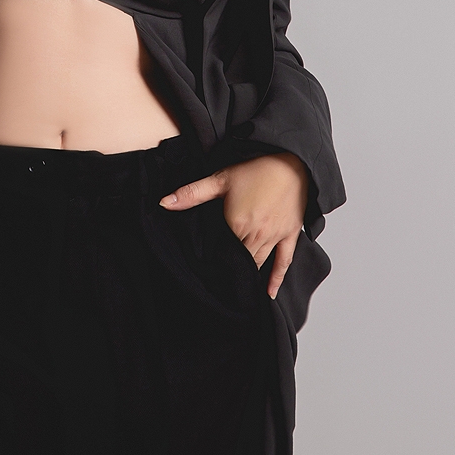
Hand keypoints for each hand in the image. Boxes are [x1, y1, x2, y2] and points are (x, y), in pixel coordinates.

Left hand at [159, 152, 308, 299]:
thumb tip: (163, 203)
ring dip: (248, 274)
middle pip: (240, 261)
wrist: (291, 161)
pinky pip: (284, 262)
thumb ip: (191, 193)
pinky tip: (268, 293)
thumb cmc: (256, 168)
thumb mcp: (220, 178)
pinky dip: (276, 279)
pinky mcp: (290, 235)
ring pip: (258, 263)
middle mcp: (256, 234)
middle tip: (220, 278)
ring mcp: (274, 237)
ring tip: (237, 286)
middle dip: (230, 268)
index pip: (221, 251)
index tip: (206, 265)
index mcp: (237, 224)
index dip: (213, 258)